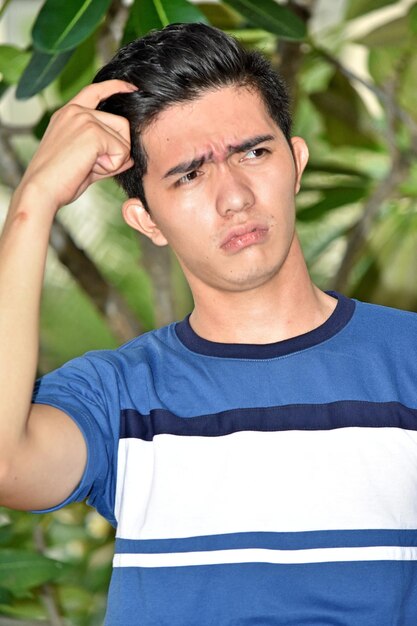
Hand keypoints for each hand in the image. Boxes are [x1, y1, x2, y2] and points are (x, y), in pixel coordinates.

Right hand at [17, 80, 136, 211]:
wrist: (42, 190)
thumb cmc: (59, 180)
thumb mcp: (85, 161)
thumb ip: (106, 154)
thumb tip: (130, 157)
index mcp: (68, 113)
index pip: (96, 91)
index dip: (117, 87)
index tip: (132, 88)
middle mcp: (76, 111)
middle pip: (122, 124)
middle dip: (118, 150)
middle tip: (94, 165)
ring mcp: (84, 119)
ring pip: (124, 138)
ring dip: (115, 159)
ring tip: (90, 166)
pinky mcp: (93, 132)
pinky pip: (122, 151)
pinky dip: (113, 166)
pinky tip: (91, 168)